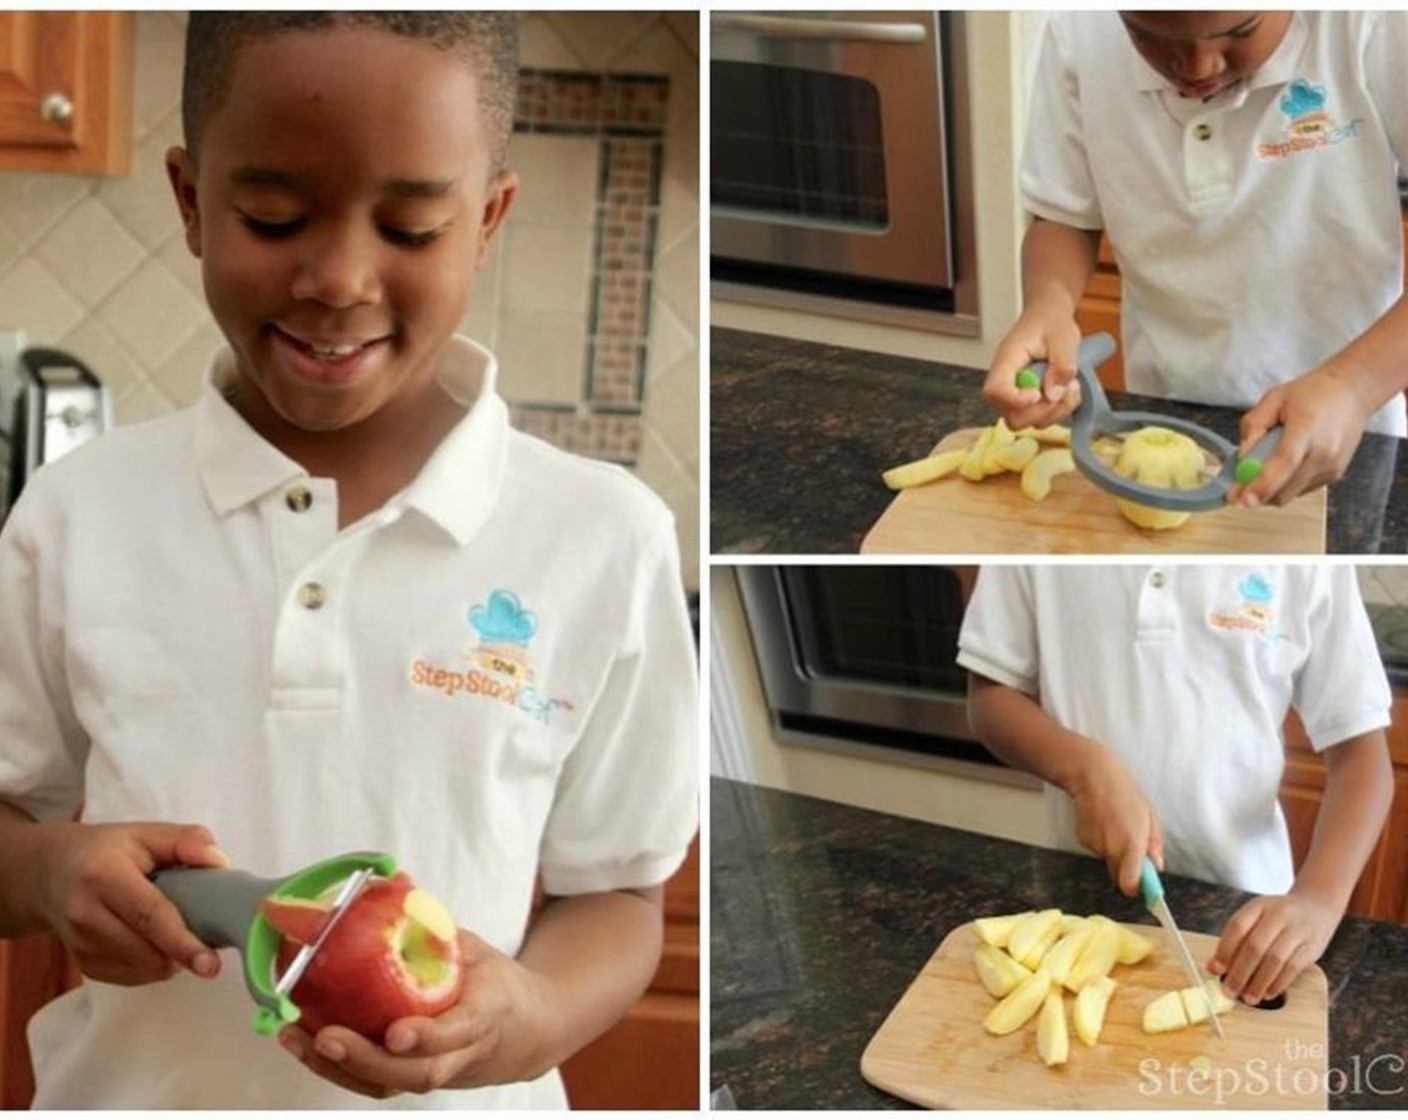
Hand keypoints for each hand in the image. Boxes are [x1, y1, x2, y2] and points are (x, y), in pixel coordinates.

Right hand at [37, 820, 229, 984]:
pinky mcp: (84, 965)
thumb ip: (187, 841)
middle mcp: (85, 914)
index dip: (182, 942)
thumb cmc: (110, 850)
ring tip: (176, 929)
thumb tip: (220, 863)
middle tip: (208, 939)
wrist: (54, 871)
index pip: (149, 916)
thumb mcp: (148, 833)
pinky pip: (133, 977)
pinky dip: (154, 964)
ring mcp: (81, 944)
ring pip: (143, 969)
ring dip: (171, 958)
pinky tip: (155, 940)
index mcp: (103, 875)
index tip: (210, 963)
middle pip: (147, 950)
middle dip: (184, 952)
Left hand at [278, 930, 557, 1098]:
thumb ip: (435, 923)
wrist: (524, 1033)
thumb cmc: (494, 986)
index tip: (396, 1033)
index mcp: (487, 1014)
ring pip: (389, 1084)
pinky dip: (335, 1068)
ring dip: (339, 1067)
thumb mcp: (476, 948)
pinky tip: (302, 1043)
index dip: (427, 1036)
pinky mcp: (412, 1079)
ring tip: (297, 1038)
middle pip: (416, 1072)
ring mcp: (436, 1072)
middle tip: (329, 1037)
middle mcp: (462, 1054)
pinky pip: (374, 1082)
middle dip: (367, 1059)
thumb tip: (395, 878)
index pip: (459, 1032)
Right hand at [983, 307, 1083, 429]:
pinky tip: (1068, 390)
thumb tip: (1054, 392)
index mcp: (1007, 360)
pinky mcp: (1029, 400)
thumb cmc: (1050, 321)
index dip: (1015, 400)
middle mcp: (1007, 381)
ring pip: (1027, 420)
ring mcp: (1017, 393)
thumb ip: (1061, 364)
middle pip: (1010, 415)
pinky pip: (1039, 418)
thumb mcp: (1063, 336)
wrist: (1049, 317)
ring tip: (1071, 387)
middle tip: (1063, 392)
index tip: (1038, 394)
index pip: (995, 391)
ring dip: (1055, 412)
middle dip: (1041, 412)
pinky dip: (1059, 411)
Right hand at [1064, 742, 1164, 895]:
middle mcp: (1111, 849)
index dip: (1137, 888)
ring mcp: (1095, 846)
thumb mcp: (1150, 816)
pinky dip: (1102, 842)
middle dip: (1128, 869)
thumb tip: (1157, 866)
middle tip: (1133, 848)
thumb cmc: (1125, 793)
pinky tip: (1103, 822)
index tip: (1144, 883)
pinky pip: (1098, 850)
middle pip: (1120, 876)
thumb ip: (1154, 844)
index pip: (1130, 884)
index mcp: (1131, 844)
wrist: (1093, 776)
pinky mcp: (1083, 841)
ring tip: (1116, 825)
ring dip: (1115, 851)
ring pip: (1109, 860)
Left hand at [1209, 887, 1340, 1003]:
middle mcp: (1278, 915)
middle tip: (1229, 990)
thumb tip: (1215, 967)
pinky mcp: (1312, 947)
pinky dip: (1278, 983)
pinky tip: (1268, 993)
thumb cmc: (1277, 917)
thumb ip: (1237, 938)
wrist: (1316, 907)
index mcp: (1258, 906)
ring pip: (1274, 959)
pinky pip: (1293, 968)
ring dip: (1259, 983)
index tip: (1214, 970)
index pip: (1237, 927)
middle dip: (1239, 972)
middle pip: (1255, 946)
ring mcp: (1297, 930)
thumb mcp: (1257, 916)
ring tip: (1248, 998)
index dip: (1224, 950)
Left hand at [1229, 364, 1373, 507]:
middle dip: (1257, 492)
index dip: (1261, 484)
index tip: (1240, 498)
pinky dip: (1286, 484)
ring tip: (1271, 459)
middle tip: (1239, 484)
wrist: (1352, 392)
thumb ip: (1253, 428)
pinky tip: (1288, 462)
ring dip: (1271, 488)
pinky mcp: (1334, 476)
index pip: (1284, 463)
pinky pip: (1300, 490)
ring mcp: (1332, 467)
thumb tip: (1242, 460)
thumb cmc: (1314, 392)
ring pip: (1289, 495)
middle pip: (1284, 489)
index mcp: (1307, 430)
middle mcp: (1324, 454)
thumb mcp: (1274, 399)